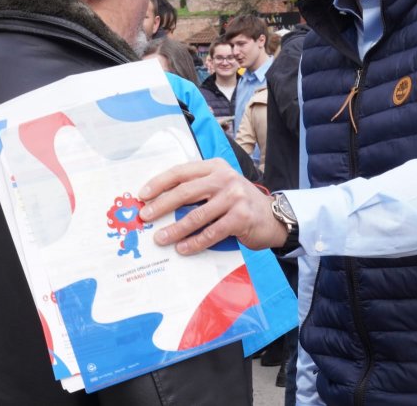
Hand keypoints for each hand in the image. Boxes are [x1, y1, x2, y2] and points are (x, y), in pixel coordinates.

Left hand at [138, 158, 288, 254]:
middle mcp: (225, 178)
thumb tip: (160, 202)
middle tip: (146, 217)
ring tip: (160, 238)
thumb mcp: (220, 186)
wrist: (273, 217)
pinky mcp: (241, 218)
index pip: (181, 172)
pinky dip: (194, 243)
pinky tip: (182, 249)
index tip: (143, 195)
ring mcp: (234, 197)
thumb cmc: (239, 203)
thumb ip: (197, 189)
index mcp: (215, 167)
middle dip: (162, 205)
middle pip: (185, 191)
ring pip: (196, 215)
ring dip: (175, 229)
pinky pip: (211, 232)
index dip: (159, 183)